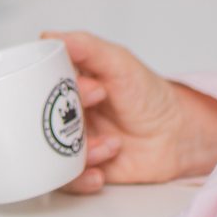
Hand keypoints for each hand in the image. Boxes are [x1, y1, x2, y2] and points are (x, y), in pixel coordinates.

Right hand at [41, 30, 216, 194]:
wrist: (177, 134)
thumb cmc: (149, 94)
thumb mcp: (120, 62)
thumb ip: (87, 47)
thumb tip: (50, 36)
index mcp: (69, 84)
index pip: (40, 84)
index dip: (55, 88)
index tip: (92, 89)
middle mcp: (67, 112)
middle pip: (40, 120)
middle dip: (67, 122)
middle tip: (100, 115)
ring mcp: (73, 141)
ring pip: (51, 152)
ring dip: (79, 152)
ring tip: (111, 146)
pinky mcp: (83, 167)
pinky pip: (66, 179)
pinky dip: (80, 179)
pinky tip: (99, 174)